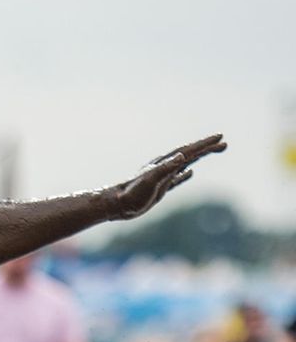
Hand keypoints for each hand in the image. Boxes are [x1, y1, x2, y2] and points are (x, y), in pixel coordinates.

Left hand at [107, 134, 224, 220]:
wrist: (117, 204)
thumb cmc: (132, 192)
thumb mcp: (151, 180)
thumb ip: (166, 168)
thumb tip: (183, 156)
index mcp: (165, 163)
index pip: (189, 150)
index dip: (205, 144)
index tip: (220, 138)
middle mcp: (164, 167)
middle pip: (190, 154)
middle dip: (206, 148)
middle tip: (224, 143)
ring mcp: (162, 178)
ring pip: (185, 164)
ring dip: (199, 157)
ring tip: (213, 151)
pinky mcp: (159, 189)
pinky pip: (176, 179)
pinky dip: (185, 175)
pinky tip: (190, 172)